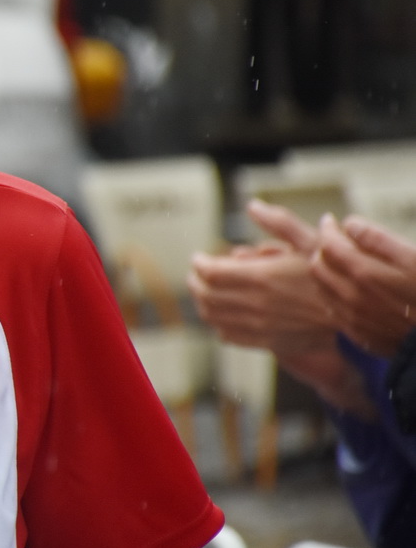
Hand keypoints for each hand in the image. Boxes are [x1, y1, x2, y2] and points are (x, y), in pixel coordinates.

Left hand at [187, 212, 330, 359]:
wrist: (352, 315)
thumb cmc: (332, 275)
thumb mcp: (310, 241)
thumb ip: (279, 223)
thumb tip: (253, 205)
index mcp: (261, 277)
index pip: (210, 273)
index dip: (199, 264)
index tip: (199, 258)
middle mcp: (254, 304)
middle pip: (205, 295)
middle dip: (195, 282)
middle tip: (196, 273)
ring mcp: (258, 326)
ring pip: (212, 316)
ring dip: (202, 302)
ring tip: (204, 291)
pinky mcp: (265, 341)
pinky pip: (228, 335)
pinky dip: (218, 323)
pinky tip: (222, 313)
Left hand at [312, 213, 415, 357]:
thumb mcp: (414, 258)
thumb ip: (379, 239)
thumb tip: (350, 223)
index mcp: (366, 274)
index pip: (329, 246)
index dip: (327, 229)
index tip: (330, 221)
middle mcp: (353, 297)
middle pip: (318, 265)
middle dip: (322, 248)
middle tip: (333, 239)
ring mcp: (353, 317)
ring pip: (321, 287)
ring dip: (323, 269)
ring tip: (338, 260)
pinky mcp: (358, 333)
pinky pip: (332, 308)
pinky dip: (331, 291)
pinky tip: (346, 285)